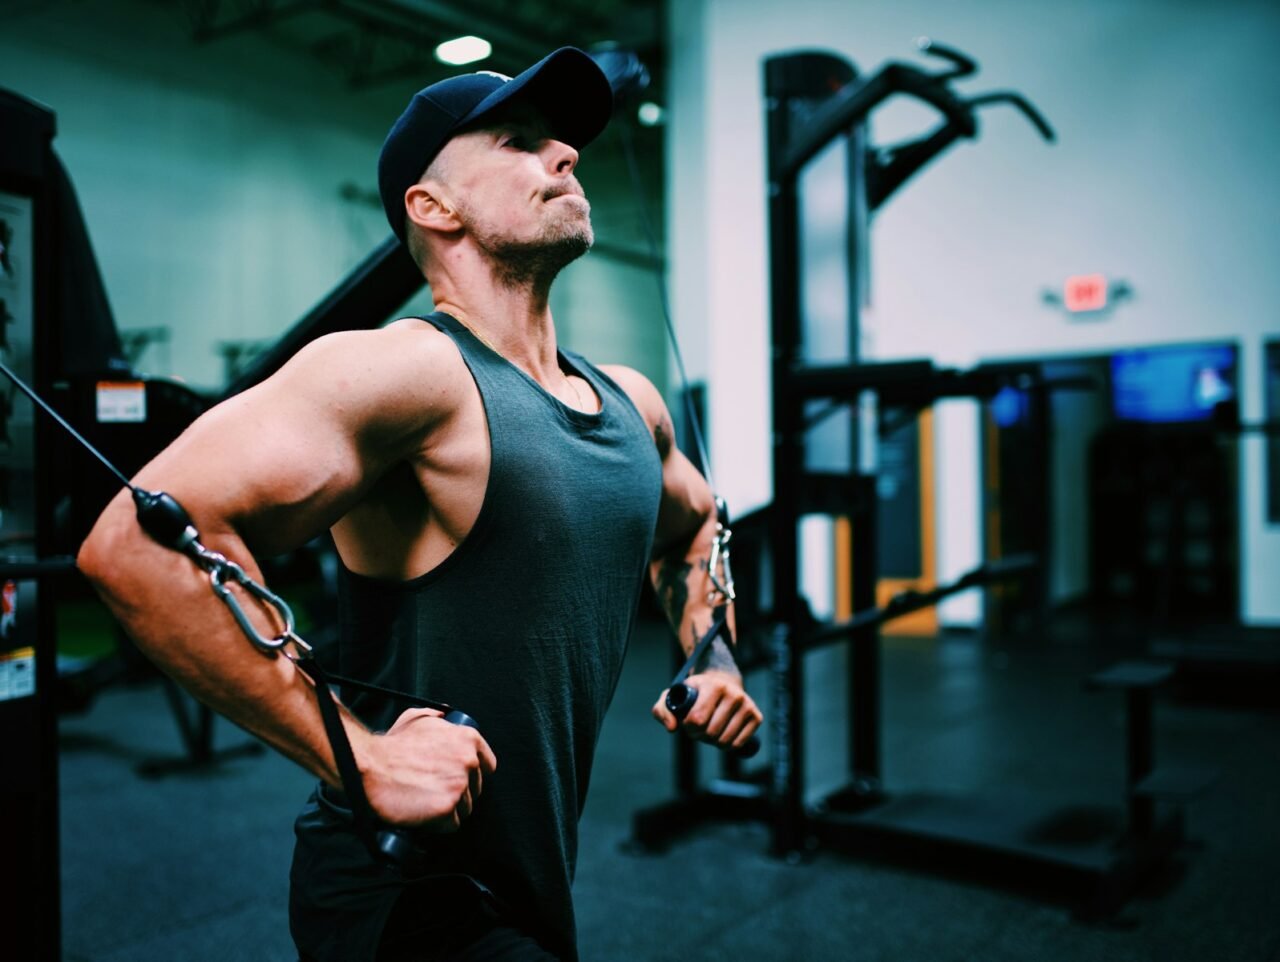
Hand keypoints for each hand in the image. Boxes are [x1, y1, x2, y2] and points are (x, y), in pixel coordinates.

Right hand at [351, 708, 496, 831]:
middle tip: (434, 790)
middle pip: (475, 789)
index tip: (459, 778)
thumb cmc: (392, 745)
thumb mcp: (418, 719)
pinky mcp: (447, 808)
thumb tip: (445, 718)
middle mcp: (469, 761)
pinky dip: (439, 823)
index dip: (472, 774)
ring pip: (465, 807)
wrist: (370, 766)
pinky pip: (452, 824)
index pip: (487, 764)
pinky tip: (424, 812)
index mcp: (468, 739)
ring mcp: (459, 785)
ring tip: (426, 800)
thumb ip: (438, 719)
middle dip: (458, 792)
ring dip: (448, 808)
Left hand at [652, 669, 762, 752]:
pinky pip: (738, 744)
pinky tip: (723, 735)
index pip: (697, 719)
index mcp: (712, 686)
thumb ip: (662, 710)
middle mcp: (733, 694)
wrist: (722, 683)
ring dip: (713, 742)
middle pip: (711, 732)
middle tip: (698, 729)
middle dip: (700, 736)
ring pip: (725, 740)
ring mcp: (747, 705)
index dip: (688, 728)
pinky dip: (728, 746)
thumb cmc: (695, 693)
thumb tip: (672, 728)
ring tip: (709, 731)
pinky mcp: (756, 717)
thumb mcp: (674, 695)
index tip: (688, 723)